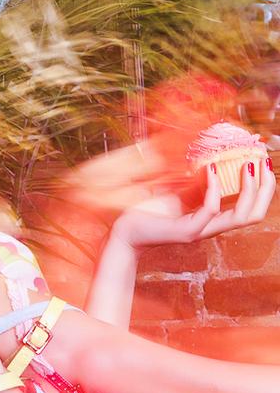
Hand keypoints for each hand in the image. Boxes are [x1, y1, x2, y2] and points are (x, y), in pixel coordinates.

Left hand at [112, 157, 274, 250]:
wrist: (126, 231)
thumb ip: (198, 183)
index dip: (263, 187)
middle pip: (254, 214)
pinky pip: (211, 211)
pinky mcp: (187, 232)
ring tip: (248, 164)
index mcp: (213, 218)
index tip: (263, 160)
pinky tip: (213, 170)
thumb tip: (216, 162)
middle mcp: (212, 226)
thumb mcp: (179, 192)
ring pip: (241, 216)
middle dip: (265, 188)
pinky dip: (216, 189)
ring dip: (249, 189)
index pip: (251, 208)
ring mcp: (201, 230)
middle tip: (264, 162)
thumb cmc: (150, 211)